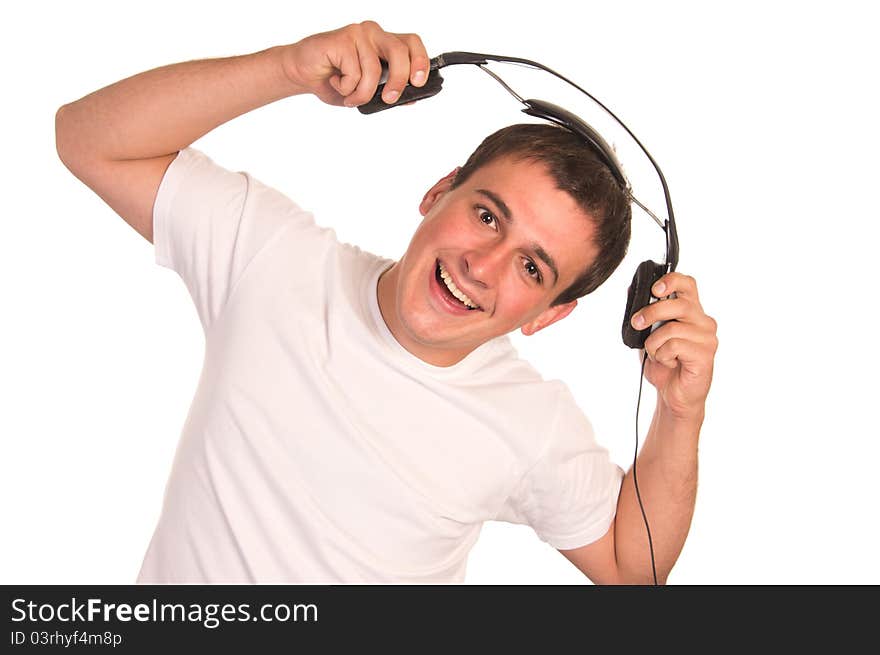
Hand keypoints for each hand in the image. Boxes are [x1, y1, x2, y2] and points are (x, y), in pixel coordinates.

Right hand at [282, 21, 429, 107]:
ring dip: (362, 93)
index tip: (419, 82)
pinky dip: (346, 88)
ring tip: (350, 98)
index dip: (420, 61)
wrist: (303, 74)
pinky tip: (336, 82)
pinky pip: (354, 73)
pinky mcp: (342, 40)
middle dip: (399, 79)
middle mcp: (374, 34)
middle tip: (389, 99)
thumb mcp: (368, 91)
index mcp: (384, 43)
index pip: (411, 43)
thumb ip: (389, 90)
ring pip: (374, 69)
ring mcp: (358, 34)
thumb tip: (412, 99)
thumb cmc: (336, 81)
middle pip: (399, 52)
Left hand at [629, 273, 717, 421]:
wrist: (672, 395)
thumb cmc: (663, 364)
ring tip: (656, 354)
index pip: (688, 284)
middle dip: (652, 312)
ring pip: (673, 328)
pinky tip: (668, 363)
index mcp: (691, 312)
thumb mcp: (648, 335)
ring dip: (654, 343)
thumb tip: (631, 291)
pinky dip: (662, 356)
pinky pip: (675, 346)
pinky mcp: (705, 354)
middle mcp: (703, 321)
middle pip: (679, 304)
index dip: (672, 281)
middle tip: (637, 323)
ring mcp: (707, 338)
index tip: (654, 289)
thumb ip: (644, 314)